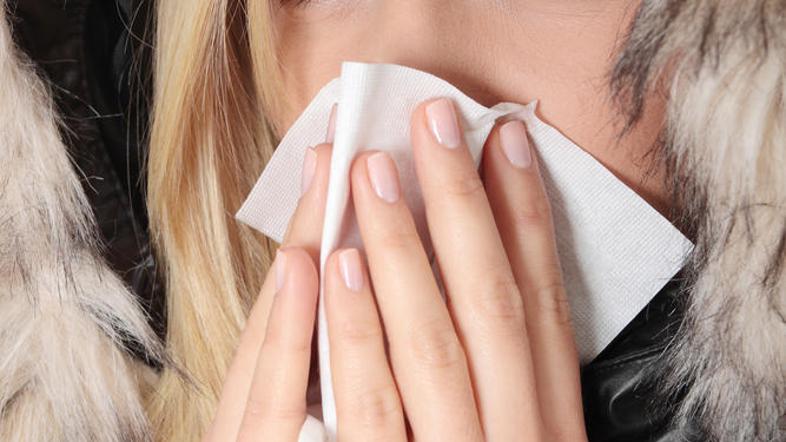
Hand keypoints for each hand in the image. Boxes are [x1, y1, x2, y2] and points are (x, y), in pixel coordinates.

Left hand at [206, 98, 586, 440]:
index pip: (546, 309)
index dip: (529, 222)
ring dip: (403, 252)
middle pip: (492, 310)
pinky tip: (335, 264)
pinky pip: (369, 410)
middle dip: (464, 210)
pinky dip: (352, 331)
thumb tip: (487, 280)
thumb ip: (502, 385)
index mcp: (551, 432)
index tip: (508, 145)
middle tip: (433, 124)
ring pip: (432, 348)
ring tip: (373, 172)